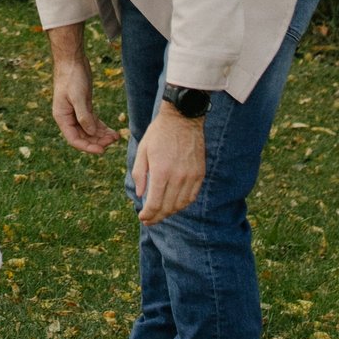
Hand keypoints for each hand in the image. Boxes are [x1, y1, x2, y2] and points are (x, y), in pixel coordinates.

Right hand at [47, 26, 115, 155]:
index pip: (74, 139)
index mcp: (62, 117)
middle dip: (98, 141)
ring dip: (102, 135)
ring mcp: (76, 112)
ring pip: (89, 130)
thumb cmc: (72, 76)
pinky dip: (102, 127)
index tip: (102, 150)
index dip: (88, 147)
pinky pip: (93, 122)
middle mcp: (68, 117)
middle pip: (83, 136)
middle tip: (113, 141)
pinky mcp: (84, 106)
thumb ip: (84, 116)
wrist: (72, 60)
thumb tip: (92, 133)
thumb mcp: (78, 96)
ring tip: (116, 136)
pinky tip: (112, 131)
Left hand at [129, 103, 207, 225]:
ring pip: (180, 205)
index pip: (154, 203)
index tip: (142, 218)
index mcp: (160, 171)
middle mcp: (177, 176)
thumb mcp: (142, 150)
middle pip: (167, 207)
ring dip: (169, 212)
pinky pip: (192, 196)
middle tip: (149, 220)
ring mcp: (190, 176)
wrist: (183, 118)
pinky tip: (175, 205)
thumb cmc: (159, 133)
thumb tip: (140, 195)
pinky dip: (183, 204)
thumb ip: (139, 174)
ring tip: (160, 214)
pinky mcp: (199, 174)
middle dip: (156, 217)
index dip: (148, 215)